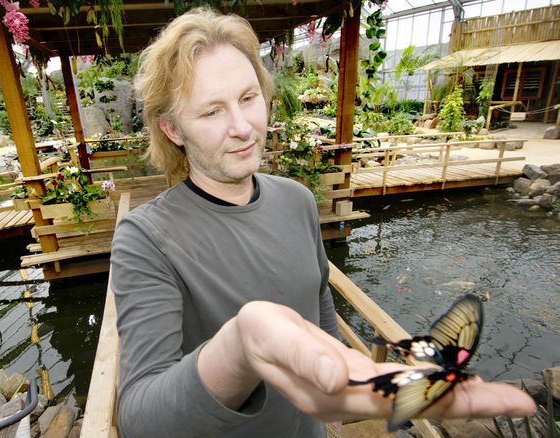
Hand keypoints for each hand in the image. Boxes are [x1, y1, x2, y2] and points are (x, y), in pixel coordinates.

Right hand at [233, 301, 535, 423]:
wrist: (249, 342)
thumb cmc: (260, 334)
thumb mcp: (272, 335)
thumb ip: (303, 356)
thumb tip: (338, 376)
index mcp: (328, 392)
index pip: (392, 398)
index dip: (433, 394)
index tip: (471, 391)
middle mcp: (345, 401)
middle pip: (411, 406)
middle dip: (463, 403)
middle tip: (515, 401)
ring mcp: (351, 395)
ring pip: (410, 401)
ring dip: (454, 398)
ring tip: (498, 395)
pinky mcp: (354, 383)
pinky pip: (400, 389)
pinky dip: (430, 386)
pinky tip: (451, 382)